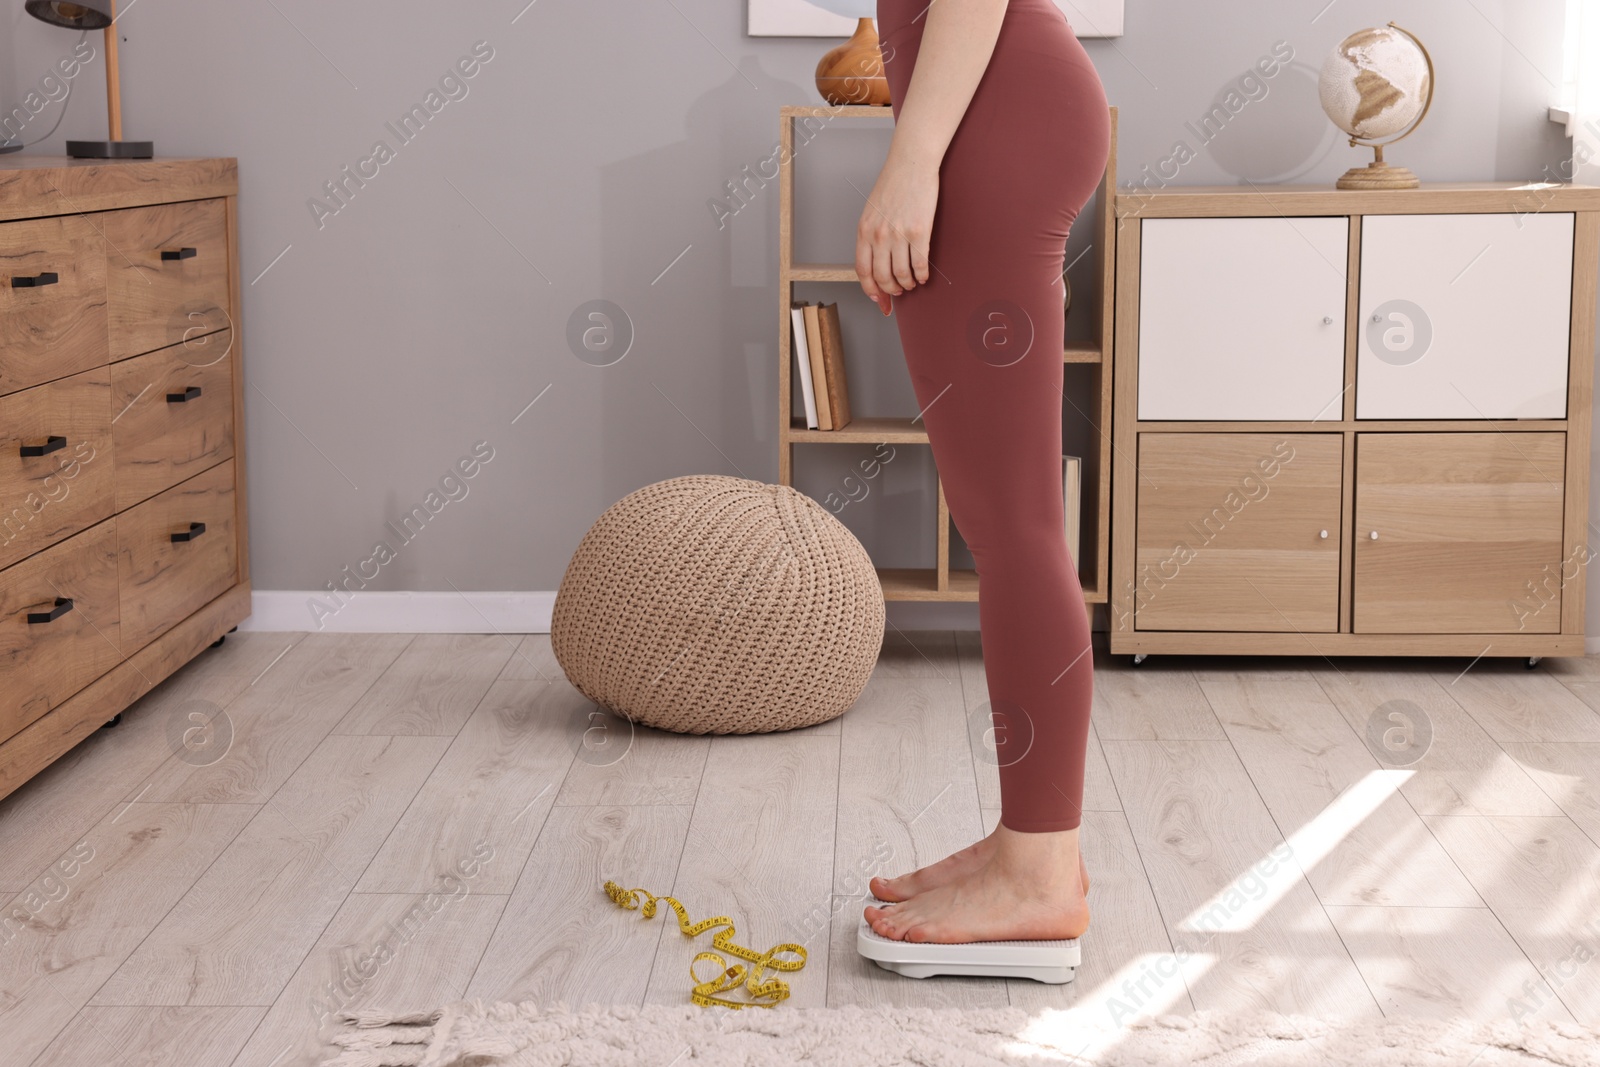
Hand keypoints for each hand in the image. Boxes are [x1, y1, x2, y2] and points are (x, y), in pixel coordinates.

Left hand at [855, 155, 936, 314]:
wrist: (911, 164)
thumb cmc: (893, 185)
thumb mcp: (872, 211)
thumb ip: (871, 235)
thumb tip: (878, 260)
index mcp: (864, 231)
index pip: (863, 270)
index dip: (871, 289)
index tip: (878, 299)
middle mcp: (879, 235)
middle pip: (882, 276)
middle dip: (891, 290)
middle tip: (898, 292)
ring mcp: (898, 235)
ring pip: (902, 274)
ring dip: (908, 284)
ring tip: (912, 283)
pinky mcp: (918, 231)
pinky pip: (919, 264)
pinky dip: (922, 274)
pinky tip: (924, 275)